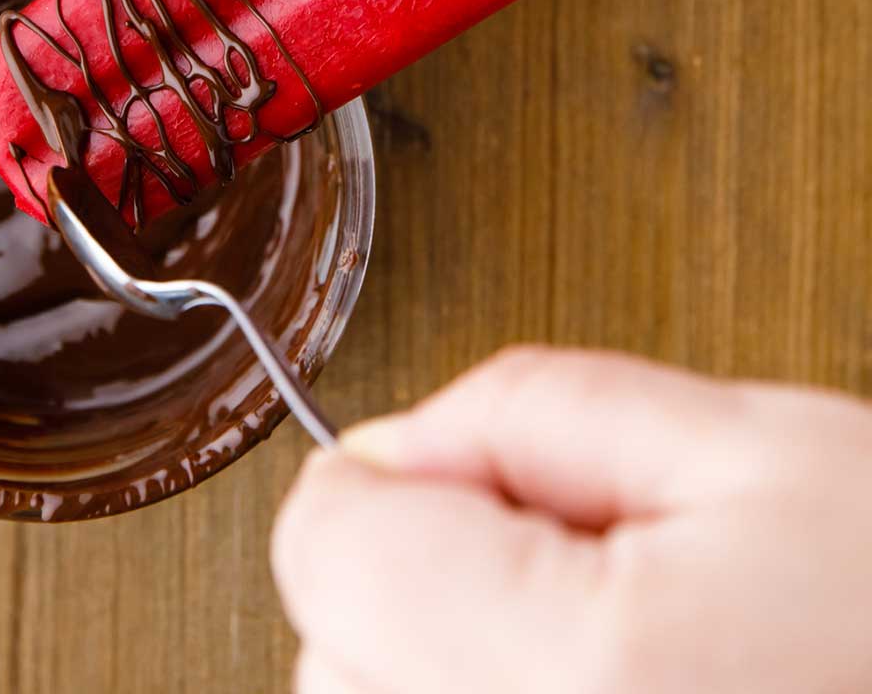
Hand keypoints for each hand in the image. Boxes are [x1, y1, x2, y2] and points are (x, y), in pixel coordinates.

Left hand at [272, 346, 871, 691]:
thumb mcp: (754, 450)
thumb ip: (534, 412)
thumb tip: (389, 447)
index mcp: (568, 680)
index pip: (325, 545)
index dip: (395, 481)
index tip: (477, 481)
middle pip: (332, 659)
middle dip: (422, 585)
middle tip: (591, 580)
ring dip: (444, 676)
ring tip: (619, 667)